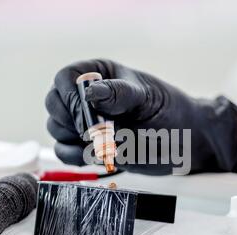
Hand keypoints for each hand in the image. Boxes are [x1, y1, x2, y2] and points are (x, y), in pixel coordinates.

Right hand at [45, 59, 236, 174]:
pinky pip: (64, 152)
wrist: (182, 139)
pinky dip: (77, 157)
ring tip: (109, 144)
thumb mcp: (146, 96)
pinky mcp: (86, 146)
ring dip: (78, 141)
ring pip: (56, 130)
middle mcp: (86, 97)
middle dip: (74, 122)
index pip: (66, 79)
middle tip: (100, 134)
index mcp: (98, 75)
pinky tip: (100, 156)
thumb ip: (118, 93)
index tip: (90, 119)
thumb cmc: (168, 110)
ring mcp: (84, 122)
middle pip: (54, 105)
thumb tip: (90, 93)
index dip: (72, 100)